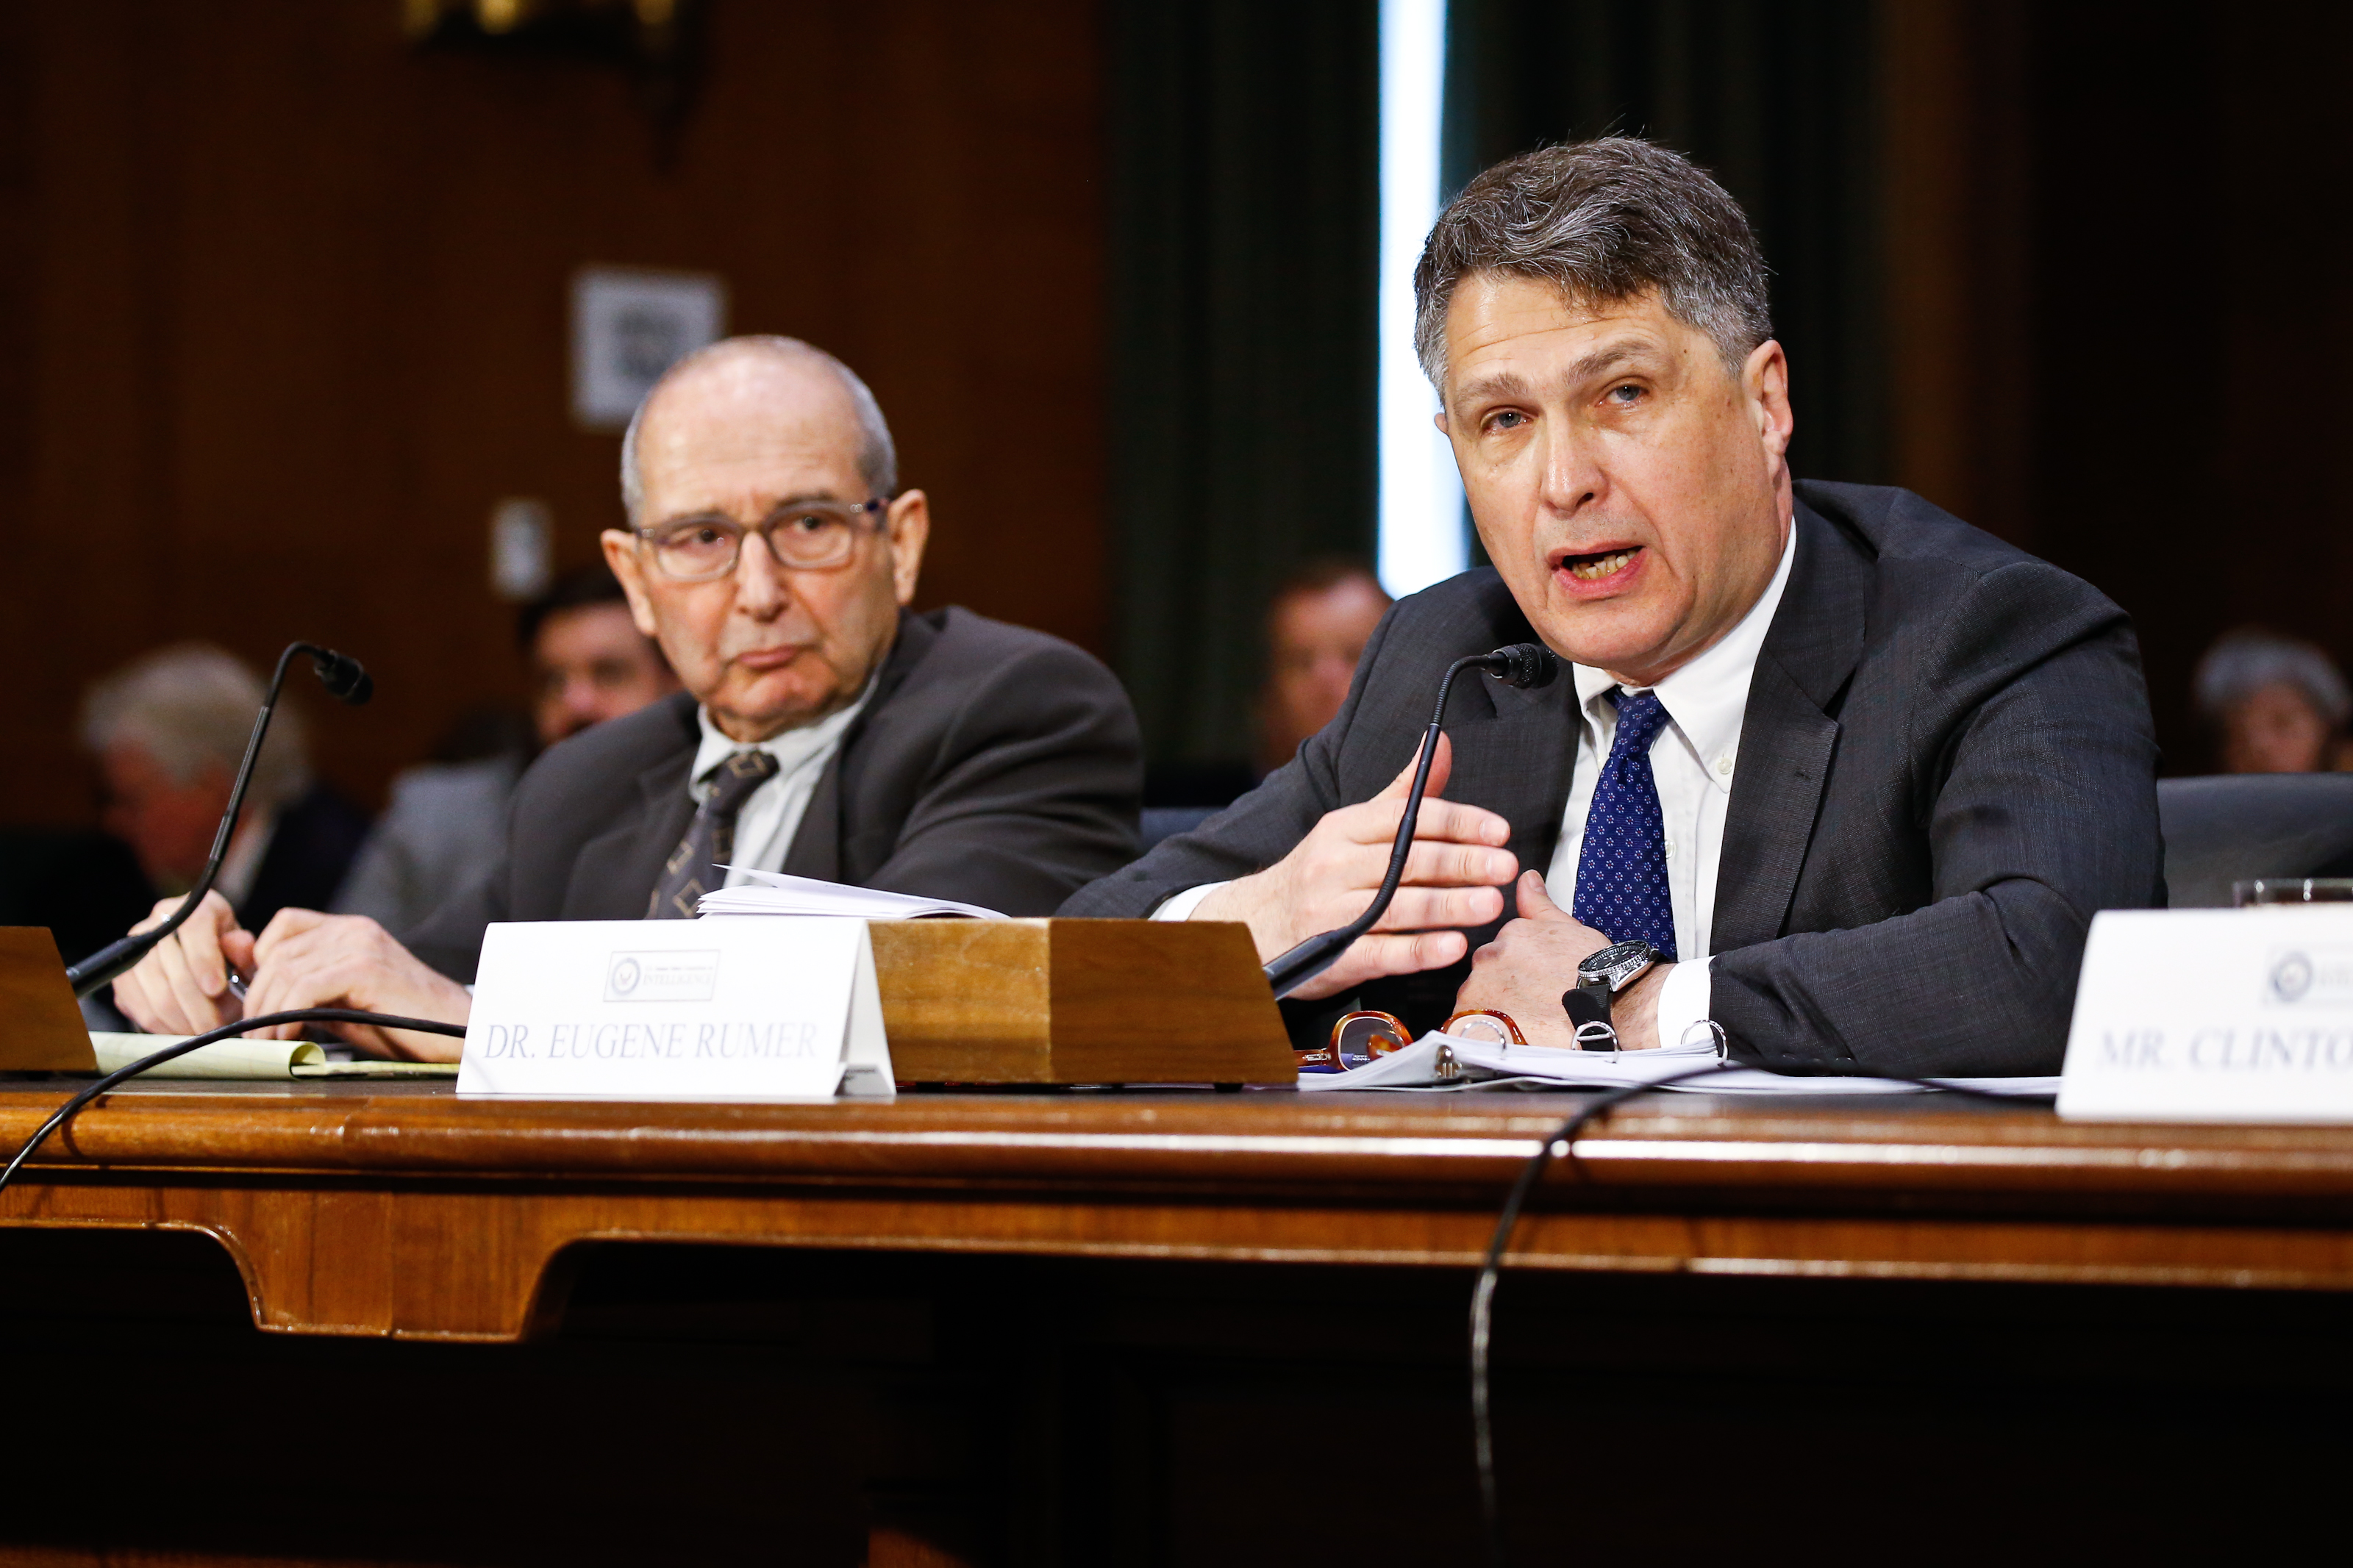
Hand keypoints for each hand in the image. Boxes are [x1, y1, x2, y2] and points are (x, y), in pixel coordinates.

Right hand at [111, 891, 257, 1036]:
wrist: (205, 966)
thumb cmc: (231, 960)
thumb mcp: (246, 953)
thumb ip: (245, 951)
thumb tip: (239, 946)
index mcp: (197, 907)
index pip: (194, 928)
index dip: (204, 960)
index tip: (217, 989)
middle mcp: (160, 921)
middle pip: (172, 966)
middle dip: (196, 1004)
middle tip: (214, 1028)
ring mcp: (136, 947)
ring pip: (153, 990)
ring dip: (179, 1019)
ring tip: (200, 1034)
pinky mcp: (123, 975)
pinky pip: (137, 1005)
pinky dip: (160, 1025)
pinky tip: (180, 1033)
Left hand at [241, 910, 472, 1060]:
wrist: (457, 1032)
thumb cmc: (404, 1023)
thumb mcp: (340, 1002)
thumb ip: (299, 988)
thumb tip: (247, 981)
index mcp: (351, 930)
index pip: (285, 925)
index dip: (259, 961)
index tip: (257, 1002)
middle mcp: (354, 929)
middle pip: (277, 952)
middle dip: (256, 997)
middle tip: (252, 1034)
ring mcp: (361, 945)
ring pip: (286, 970)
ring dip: (266, 1011)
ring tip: (265, 1041)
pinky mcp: (367, 968)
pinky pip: (305, 987)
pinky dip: (285, 1015)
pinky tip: (285, 1038)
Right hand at [1193, 733, 1518, 1000]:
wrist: (1255, 925)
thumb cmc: (1320, 874)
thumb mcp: (1352, 827)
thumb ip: (1404, 793)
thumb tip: (1442, 745)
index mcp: (1345, 828)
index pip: (1408, 817)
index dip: (1458, 822)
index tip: (1499, 830)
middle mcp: (1336, 865)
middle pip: (1407, 859)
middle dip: (1463, 862)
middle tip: (1506, 867)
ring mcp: (1332, 911)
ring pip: (1398, 905)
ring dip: (1449, 905)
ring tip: (1491, 904)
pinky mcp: (1333, 955)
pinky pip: (1382, 952)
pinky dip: (1419, 950)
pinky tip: (1453, 946)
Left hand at [1456, 872, 1672, 1048]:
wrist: (1613, 1012)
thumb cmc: (1598, 975)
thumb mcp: (1569, 929)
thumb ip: (1539, 904)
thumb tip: (1527, 880)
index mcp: (1507, 934)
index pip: (1497, 953)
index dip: (1517, 973)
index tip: (1534, 985)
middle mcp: (1487, 959)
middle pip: (1484, 978)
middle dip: (1503, 992)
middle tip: (1535, 1007)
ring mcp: (1479, 993)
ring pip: (1476, 1005)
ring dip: (1496, 1014)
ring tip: (1531, 1026)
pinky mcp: (1476, 1026)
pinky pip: (1470, 1033)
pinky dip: (1489, 1037)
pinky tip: (1516, 1040)